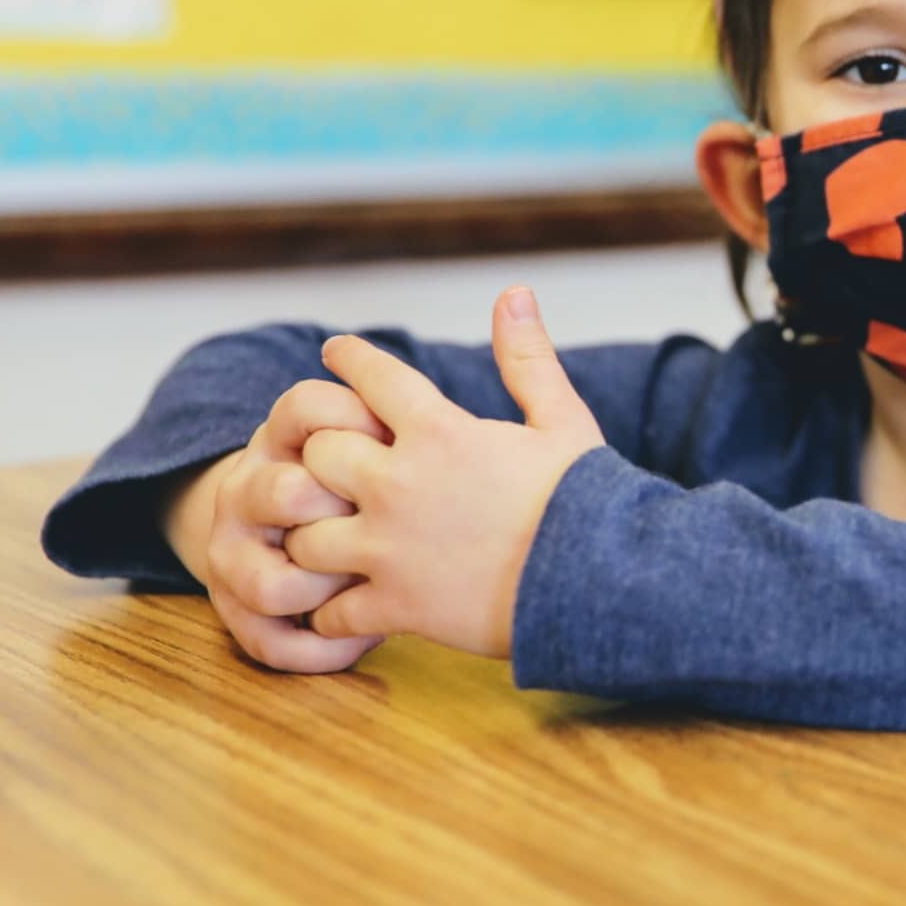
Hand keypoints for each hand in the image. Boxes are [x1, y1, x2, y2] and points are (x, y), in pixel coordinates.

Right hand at [202, 380, 393, 672]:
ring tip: (380, 593)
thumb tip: (505, 325)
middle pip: (281, 490)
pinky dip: (320, 646)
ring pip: (270, 579)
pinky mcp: (243, 611)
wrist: (291, 526)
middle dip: (335, 509)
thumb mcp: (389, 425)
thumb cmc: (368, 474)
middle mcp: (253, 487)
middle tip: (388, 523)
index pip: (305, 406)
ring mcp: (239, 550)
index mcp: (290, 433)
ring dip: (326, 591)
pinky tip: (368, 641)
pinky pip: (269, 637)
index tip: (401, 436)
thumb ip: (413, 397)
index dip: (355, 419)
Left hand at [284, 286, 603, 657]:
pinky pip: (331, 613)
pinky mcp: (396, 606)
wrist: (600, 582)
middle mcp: (399, 485)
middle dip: (321, 454)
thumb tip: (515, 292)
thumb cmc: (584, 499)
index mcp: (439, 432)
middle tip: (330, 461)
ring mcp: (391, 549)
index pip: (372, 377)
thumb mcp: (561, 419)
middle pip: (317, 453)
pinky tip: (341, 606)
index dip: (350, 358)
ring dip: (312, 535)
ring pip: (305, 535)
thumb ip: (526, 358)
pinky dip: (329, 613)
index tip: (335, 352)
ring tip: (324, 538)